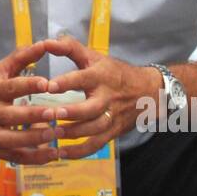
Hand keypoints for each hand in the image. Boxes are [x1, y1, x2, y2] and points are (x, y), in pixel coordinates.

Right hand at [0, 42, 65, 164]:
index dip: (28, 85)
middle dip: (35, 115)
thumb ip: (21, 58)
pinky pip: (17, 156)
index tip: (47, 83)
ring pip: (14, 139)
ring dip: (36, 138)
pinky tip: (54, 154)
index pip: (11, 87)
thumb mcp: (0, 72)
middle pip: (13, 115)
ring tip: (57, 133)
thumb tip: (45, 43)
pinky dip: (36, 158)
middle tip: (57, 113)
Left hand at [41, 36, 158, 158]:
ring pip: (95, 128)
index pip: (83, 78)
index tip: (49, 86)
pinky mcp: (114, 131)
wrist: (150, 91)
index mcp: (101, 77)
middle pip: (92, 108)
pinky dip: (80, 151)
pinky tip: (62, 153)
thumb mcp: (95, 56)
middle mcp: (108, 97)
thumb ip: (69, 48)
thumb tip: (46, 42)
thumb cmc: (114, 72)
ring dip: (74, 132)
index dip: (67, 82)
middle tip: (50, 114)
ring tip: (53, 133)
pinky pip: (97, 144)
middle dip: (72, 112)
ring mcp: (112, 116)